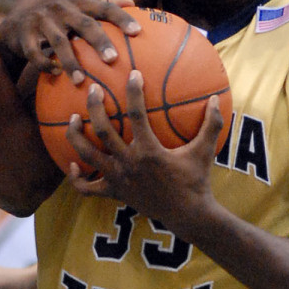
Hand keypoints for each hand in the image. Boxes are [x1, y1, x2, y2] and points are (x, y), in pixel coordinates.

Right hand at [0, 0, 140, 82]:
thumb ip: (103, 5)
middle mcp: (62, 8)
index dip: (121, 18)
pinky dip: (45, 64)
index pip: (104, 7)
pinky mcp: (24, 35)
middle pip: (84, 24)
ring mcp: (42, 20)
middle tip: (113, 59)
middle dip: (99, 41)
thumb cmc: (58, 23)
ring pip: (59, 42)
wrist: (16, 28)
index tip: (137, 32)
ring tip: (81, 80)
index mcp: (79, 3)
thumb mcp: (77, 11)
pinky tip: (55, 74)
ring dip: (70, 61)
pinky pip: (35, 53)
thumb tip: (133, 3)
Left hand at [64, 70, 224, 232]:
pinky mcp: (114, 193)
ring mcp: (119, 179)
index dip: (134, 92)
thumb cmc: (196, 180)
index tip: (133, 74)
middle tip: (93, 89)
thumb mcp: (205, 151)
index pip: (137, 115)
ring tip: (72, 118)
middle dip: (95, 107)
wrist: (188, 215)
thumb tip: (217, 98)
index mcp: (149, 151)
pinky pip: (87, 188)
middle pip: (103, 131)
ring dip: (76, 136)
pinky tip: (72, 163)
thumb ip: (211, 124)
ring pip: (88, 156)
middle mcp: (129, 163)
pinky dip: (77, 177)